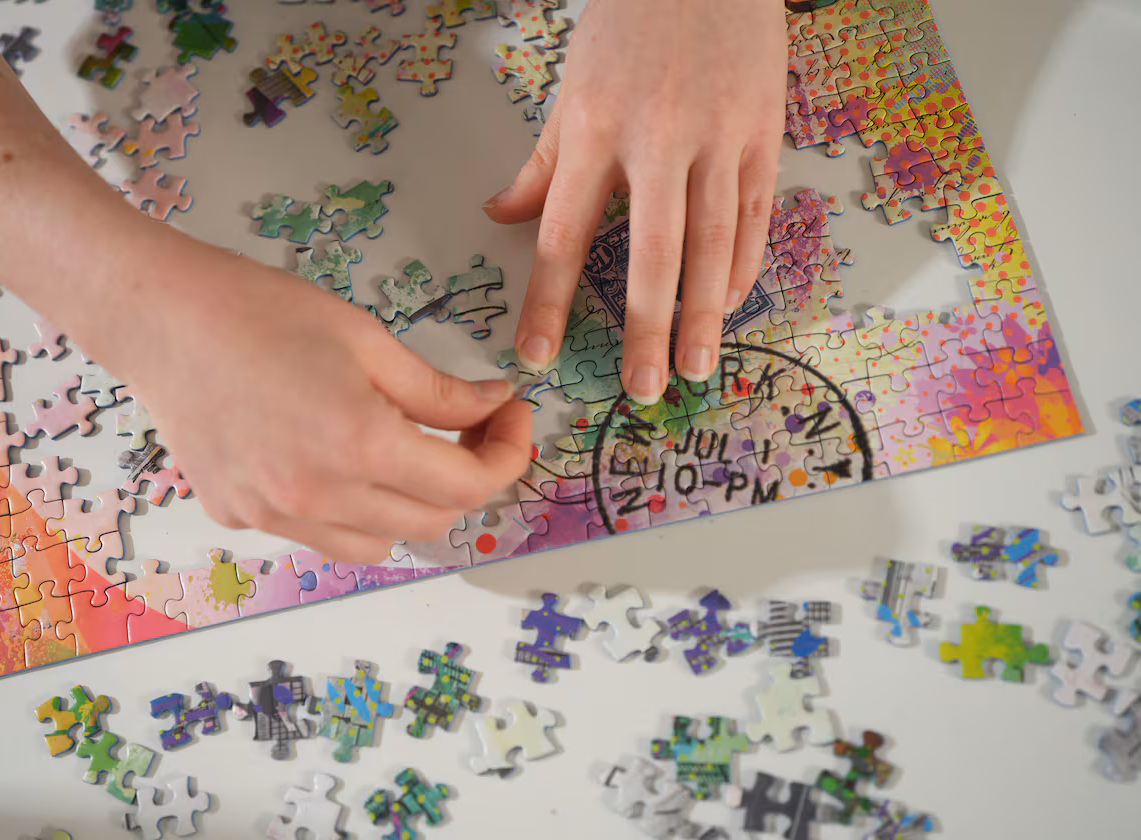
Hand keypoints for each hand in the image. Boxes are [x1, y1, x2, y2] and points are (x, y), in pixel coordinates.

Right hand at [101, 231, 532, 564]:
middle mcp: (319, 497)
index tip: (511, 418)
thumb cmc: (259, 312)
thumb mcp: (368, 340)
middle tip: (471, 427)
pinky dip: (350, 511)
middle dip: (468, 478)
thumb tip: (494, 408)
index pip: (468, 485)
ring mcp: (276, 516)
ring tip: (405, 449)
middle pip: (432, 522)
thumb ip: (440, 390)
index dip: (507, 454)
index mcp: (359, 445)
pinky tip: (336, 458)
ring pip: (379, 544)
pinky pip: (320, 535)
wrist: (159, 319)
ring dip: (410, 506)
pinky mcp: (241, 517)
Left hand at [484, 0, 785, 404]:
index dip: (550, 300)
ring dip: (703, 313)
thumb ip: (541, 163)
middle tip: (640, 389)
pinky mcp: (764, 132)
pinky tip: (729, 304)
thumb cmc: (629, 22)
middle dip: (644, 327)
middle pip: (651, 253)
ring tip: (694, 368)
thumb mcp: (571, 86)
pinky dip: (743, 264)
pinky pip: (755, 213)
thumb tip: (498, 218)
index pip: (565, 234)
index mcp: (595, 128)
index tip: (538, 356)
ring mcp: (718, 137)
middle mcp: (657, 139)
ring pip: (713, 242)